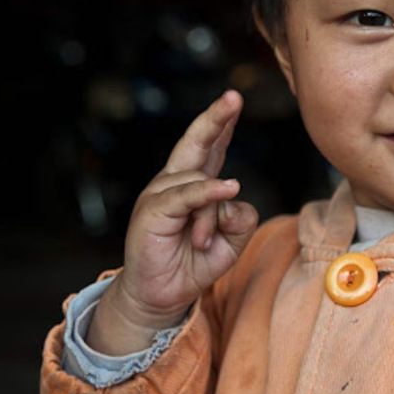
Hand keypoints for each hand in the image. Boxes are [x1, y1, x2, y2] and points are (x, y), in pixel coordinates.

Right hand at [86, 90, 258, 354]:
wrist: (160, 296)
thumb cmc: (193, 265)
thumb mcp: (230, 243)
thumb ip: (241, 219)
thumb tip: (233, 193)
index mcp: (194, 184)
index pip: (211, 147)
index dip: (221, 123)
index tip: (233, 100)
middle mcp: (176, 182)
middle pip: (197, 142)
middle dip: (215, 118)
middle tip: (233, 97)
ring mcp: (161, 192)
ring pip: (203, 181)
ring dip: (212, 214)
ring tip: (203, 243)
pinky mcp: (153, 209)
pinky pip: (188, 194)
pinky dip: (208, 192)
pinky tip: (227, 187)